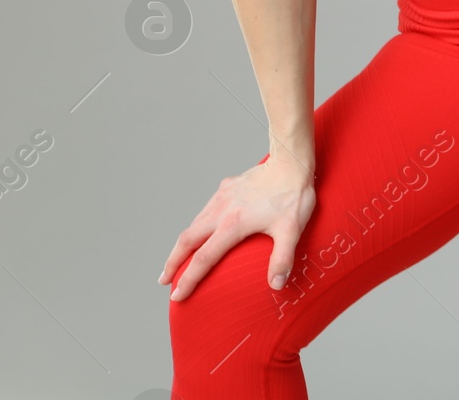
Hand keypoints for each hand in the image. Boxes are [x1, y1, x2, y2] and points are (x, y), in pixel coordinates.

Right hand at [159, 155, 316, 301]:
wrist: (291, 161)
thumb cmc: (293, 196)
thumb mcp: (291, 230)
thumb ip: (282, 259)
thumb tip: (276, 285)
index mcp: (232, 224)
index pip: (203, 259)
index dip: (188, 280)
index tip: (177, 296)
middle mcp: (220, 210)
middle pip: (186, 241)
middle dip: (172, 262)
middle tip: (164, 280)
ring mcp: (222, 197)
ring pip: (194, 223)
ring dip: (183, 243)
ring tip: (178, 259)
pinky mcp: (227, 186)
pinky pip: (206, 209)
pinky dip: (197, 225)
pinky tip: (202, 230)